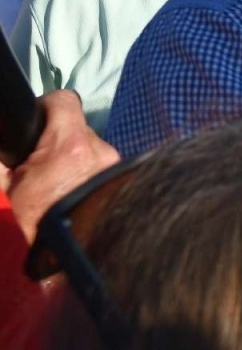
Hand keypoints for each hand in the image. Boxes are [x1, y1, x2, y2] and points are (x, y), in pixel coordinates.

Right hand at [0, 90, 119, 241]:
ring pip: (89, 146)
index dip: (47, 106)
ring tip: (57, 180)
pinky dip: (86, 170)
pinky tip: (73, 188)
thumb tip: (10, 145)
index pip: (64, 101)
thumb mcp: (11, 188)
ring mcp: (113, 162)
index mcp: (70, 145)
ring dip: (73, 157)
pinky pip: (100, 163)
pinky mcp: (121, 176)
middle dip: (57, 138)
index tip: (37, 119)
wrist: (76, 249)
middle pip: (76, 126)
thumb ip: (8, 162)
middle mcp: (99, 148)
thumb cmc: (41, 221)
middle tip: (40, 161)